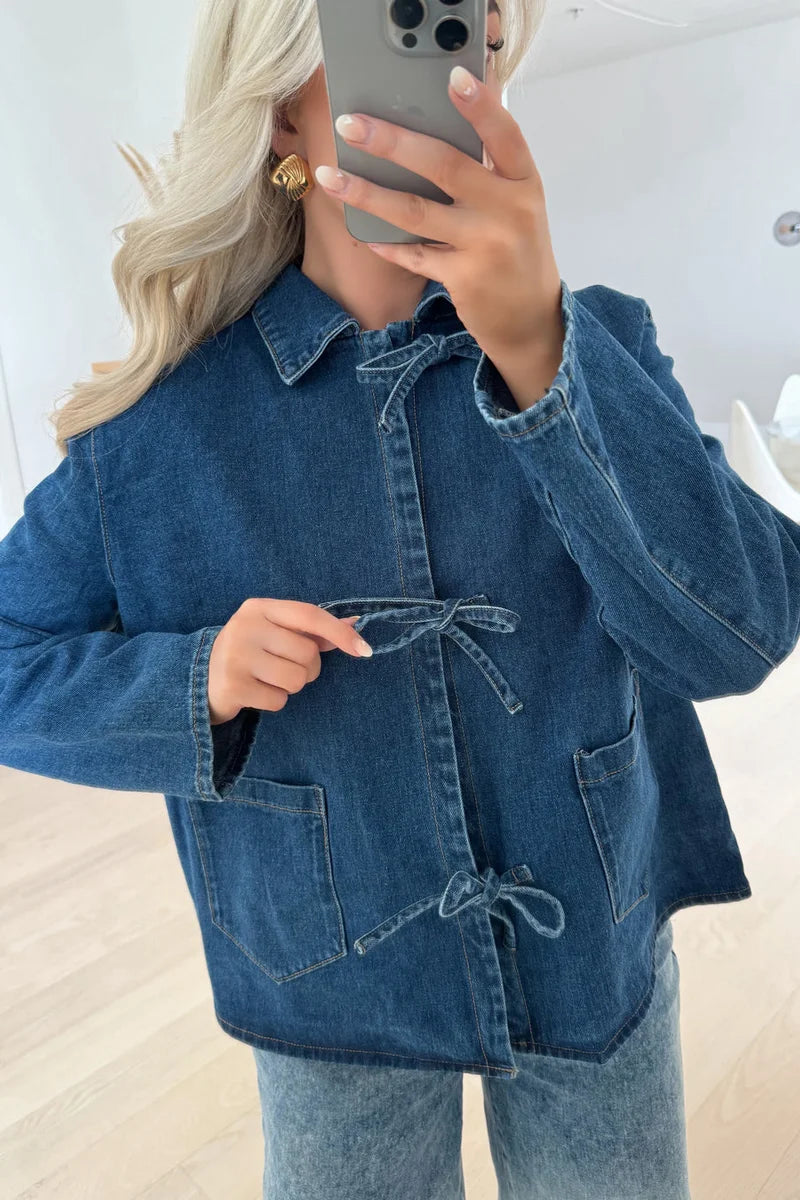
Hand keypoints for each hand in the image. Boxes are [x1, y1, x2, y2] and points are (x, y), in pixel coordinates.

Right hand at [207, 599, 370, 724]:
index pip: (309, 615)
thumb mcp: (275, 632)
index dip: (340, 633)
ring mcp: (236, 656)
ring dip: (291, 686)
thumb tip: (355, 623)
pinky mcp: (233, 686)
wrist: (199, 678)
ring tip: (269, 679)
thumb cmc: (249, 652)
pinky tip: (256, 692)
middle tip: (284, 667)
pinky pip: (279, 700)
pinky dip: (274, 700)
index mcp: (259, 608)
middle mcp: (246, 627)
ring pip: (297, 679)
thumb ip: (312, 630)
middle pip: (308, 653)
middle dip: (307, 668)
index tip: (364, 650)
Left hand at [314, 64, 564, 369]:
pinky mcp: (463, 278)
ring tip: (331, 176)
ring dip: (367, 192)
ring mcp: (484, 246)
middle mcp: (508, 211)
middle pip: (445, 166)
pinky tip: (362, 232)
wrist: (531, 319)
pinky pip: (413, 255)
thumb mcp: (518, 205)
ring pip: (415, 212)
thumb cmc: (518, 250)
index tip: (453, 76)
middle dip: (392, 142)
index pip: (505, 134)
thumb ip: (489, 170)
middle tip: (350, 124)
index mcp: (524, 183)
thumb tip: (438, 124)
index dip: (480, 105)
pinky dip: (386, 244)